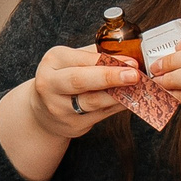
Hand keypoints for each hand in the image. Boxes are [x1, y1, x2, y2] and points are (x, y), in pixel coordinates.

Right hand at [20, 44, 140, 139]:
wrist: (43, 110)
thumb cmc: (63, 79)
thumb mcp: (70, 61)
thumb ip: (94, 56)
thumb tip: (127, 57)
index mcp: (52, 62)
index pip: (82, 59)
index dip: (108, 60)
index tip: (131, 62)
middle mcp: (50, 85)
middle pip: (80, 81)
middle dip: (109, 77)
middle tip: (133, 75)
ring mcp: (60, 108)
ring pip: (93, 101)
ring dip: (119, 94)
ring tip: (137, 88)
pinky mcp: (73, 124)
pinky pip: (102, 114)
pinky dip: (118, 106)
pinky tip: (130, 100)